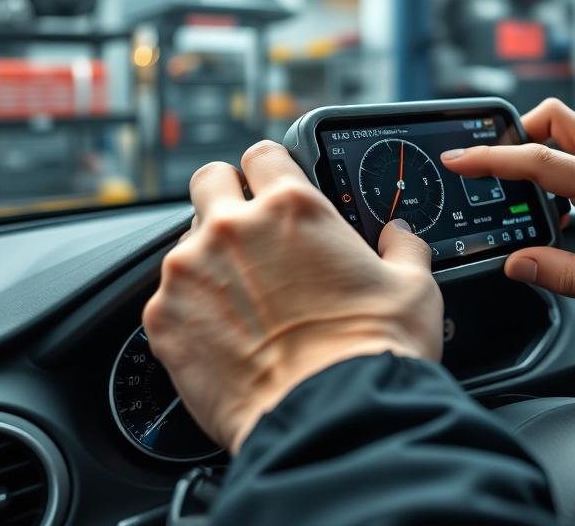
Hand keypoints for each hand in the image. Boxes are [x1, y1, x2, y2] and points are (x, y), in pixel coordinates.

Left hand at [143, 141, 441, 455]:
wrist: (328, 421)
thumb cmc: (372, 353)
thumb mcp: (412, 288)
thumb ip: (402, 248)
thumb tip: (399, 236)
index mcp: (292, 208)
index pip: (263, 154)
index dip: (272, 170)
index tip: (275, 190)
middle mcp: (232, 228)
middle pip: (208, 179)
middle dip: (225, 196)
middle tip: (248, 232)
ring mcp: (188, 273)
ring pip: (184, 241)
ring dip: (207, 258)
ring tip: (241, 301)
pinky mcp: (162, 319)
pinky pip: (167, 297)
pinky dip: (188, 310)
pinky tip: (221, 337)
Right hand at [440, 99, 574, 313]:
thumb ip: (564, 274)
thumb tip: (518, 263)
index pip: (537, 161)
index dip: (491, 158)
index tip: (460, 158)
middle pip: (552, 118)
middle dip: (515, 134)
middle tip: (498, 170)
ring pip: (568, 128)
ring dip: (540, 148)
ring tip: (531, 198)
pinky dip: (563, 163)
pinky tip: (567, 206)